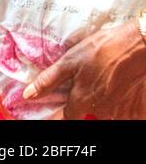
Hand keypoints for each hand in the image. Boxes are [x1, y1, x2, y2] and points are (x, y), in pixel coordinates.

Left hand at [25, 20, 145, 118]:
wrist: (137, 46)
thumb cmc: (102, 50)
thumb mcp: (69, 61)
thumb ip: (48, 81)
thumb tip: (28, 96)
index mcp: (82, 100)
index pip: (68, 116)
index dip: (66, 111)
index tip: (67, 104)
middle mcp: (100, 110)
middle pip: (89, 113)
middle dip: (89, 102)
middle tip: (94, 82)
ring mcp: (120, 111)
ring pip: (109, 114)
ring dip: (107, 103)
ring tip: (109, 82)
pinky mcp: (137, 109)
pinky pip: (127, 113)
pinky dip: (124, 104)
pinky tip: (122, 88)